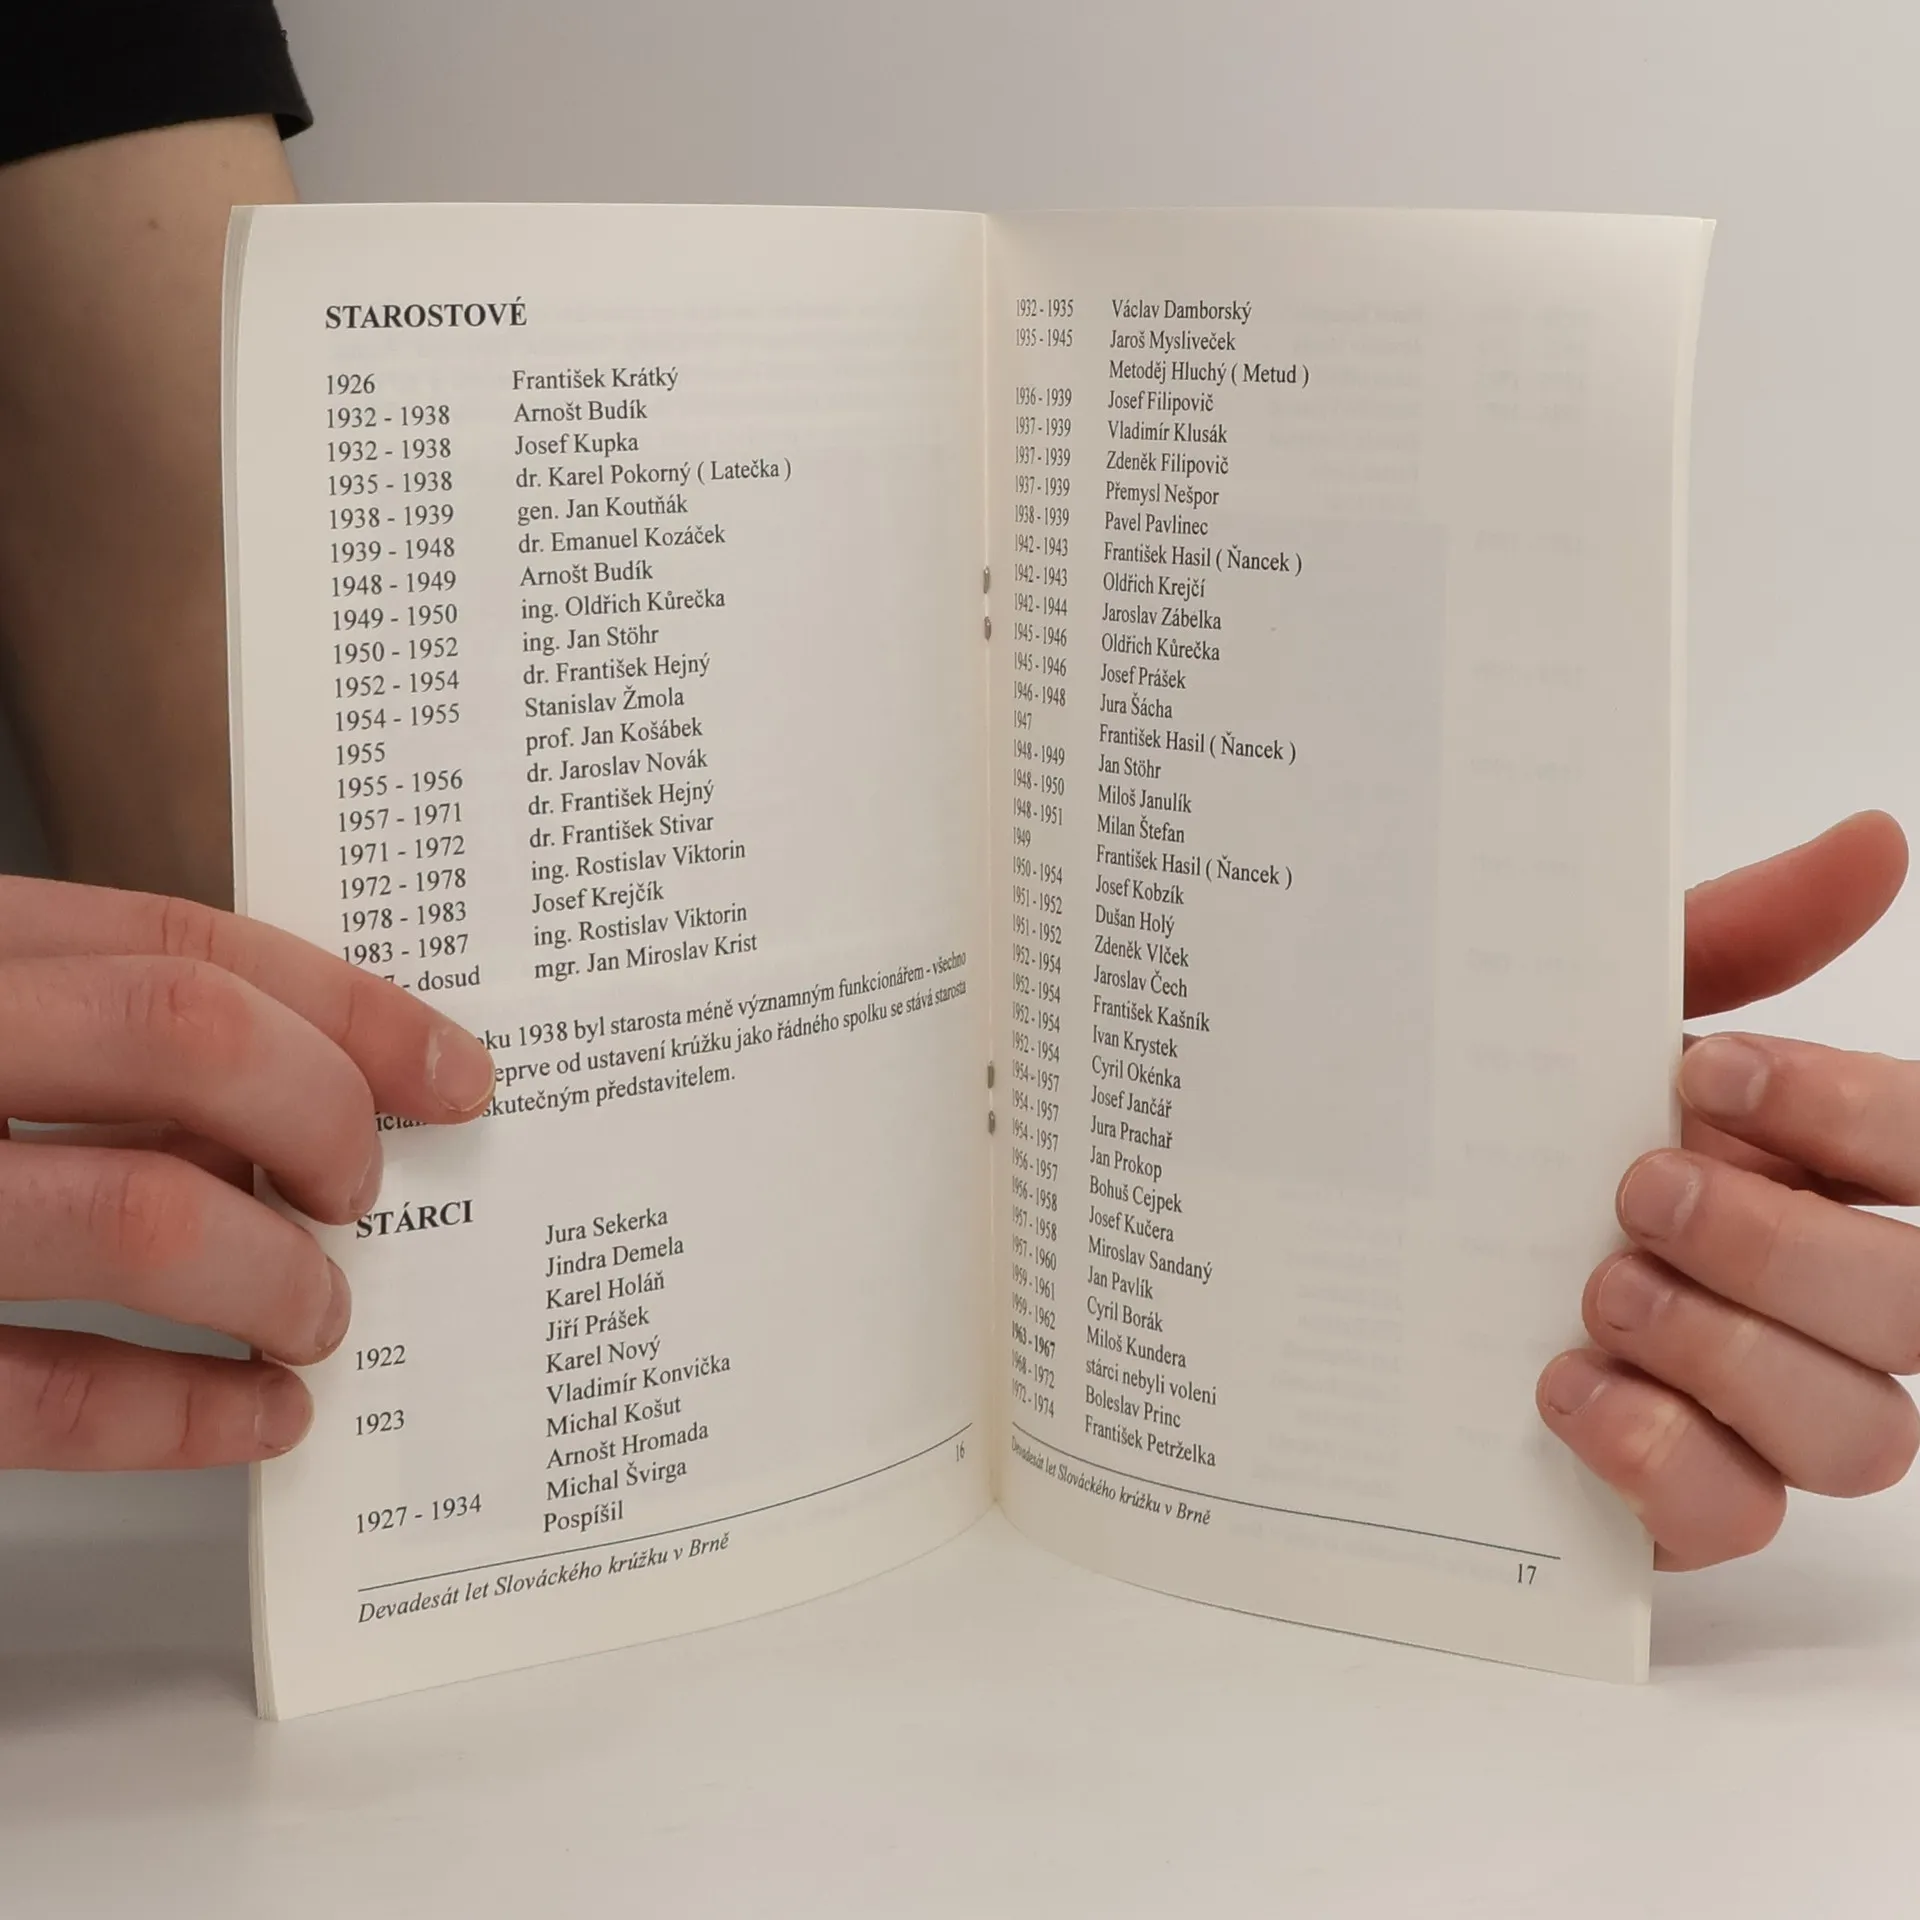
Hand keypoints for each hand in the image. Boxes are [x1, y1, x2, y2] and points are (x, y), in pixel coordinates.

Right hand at [0, 877, 492, 1469]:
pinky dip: (184, 1413)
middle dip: (322, 1114)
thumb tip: (304, 1083)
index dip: (346, 1005)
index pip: (181, 942)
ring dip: (274, 1274)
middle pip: (183, 1042)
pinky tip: (259, 1417)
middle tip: (367, 1187)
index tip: (454, 1068)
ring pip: (137, 1215)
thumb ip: (77, 1024)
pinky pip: (46, 1393)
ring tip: (320, 1312)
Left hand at [1537, 811, 1919, 1566]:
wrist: (1341, 1224)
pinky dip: (1660, 1458)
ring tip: (1595, 1288)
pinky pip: (1738, 1517)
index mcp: (1812, 1165)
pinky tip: (1560, 1386)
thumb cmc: (1498, 1115)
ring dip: (1728, 1353)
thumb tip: (1873, 839)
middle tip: (1638, 1187)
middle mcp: (1812, 1294)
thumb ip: (1733, 938)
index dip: (1857, 1123)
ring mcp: (1750, 1410)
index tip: (1705, 1073)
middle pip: (1919, 1308)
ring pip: (1859, 1434)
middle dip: (1784, 1246)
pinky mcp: (1671, 1498)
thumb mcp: (1587, 1014)